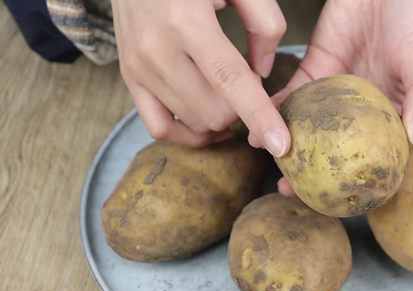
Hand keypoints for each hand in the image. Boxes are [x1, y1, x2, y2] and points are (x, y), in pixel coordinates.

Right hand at [112, 0, 290, 156]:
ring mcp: (139, 68)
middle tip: (249, 85)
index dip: (259, 116)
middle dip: (244, 109)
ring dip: (222, 118)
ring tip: (231, 96)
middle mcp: (157, 50)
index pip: (230, 81)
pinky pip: (160, 127)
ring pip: (194, 122)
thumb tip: (264, 71)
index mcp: (187, 22)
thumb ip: (263, 22)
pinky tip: (209, 122)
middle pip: (215, 111)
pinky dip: (189, 133)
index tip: (281, 145)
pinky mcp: (129, 77)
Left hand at [261, 0, 412, 195]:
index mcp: (390, 116)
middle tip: (285, 187)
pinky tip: (258, 115)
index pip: (370, 158)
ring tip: (263, 153)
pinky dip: (276, 104)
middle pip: (331, 150)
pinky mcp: (317, 66)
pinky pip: (294, 91)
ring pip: (307, 125)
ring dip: (285, 141)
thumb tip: (412, 136)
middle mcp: (360, 110)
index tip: (329, 201)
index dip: (350, 182)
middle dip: (308, 171)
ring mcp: (336, 90)